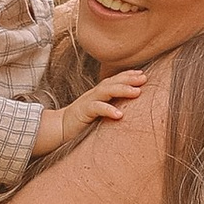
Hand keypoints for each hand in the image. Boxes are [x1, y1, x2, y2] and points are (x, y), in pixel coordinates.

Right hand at [35, 66, 149, 155]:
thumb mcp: (99, 112)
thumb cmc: (81, 122)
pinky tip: (120, 115)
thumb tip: (129, 110)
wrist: (59, 128)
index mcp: (98, 93)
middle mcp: (94, 94)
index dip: (128, 75)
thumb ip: (110, 107)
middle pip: (112, 82)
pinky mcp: (82, 112)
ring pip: (106, 91)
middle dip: (128, 79)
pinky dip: (108, 110)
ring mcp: (88, 102)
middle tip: (144, 79)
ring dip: (122, 90)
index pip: (114, 80)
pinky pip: (96, 108)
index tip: (142, 74)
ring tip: (137, 93)